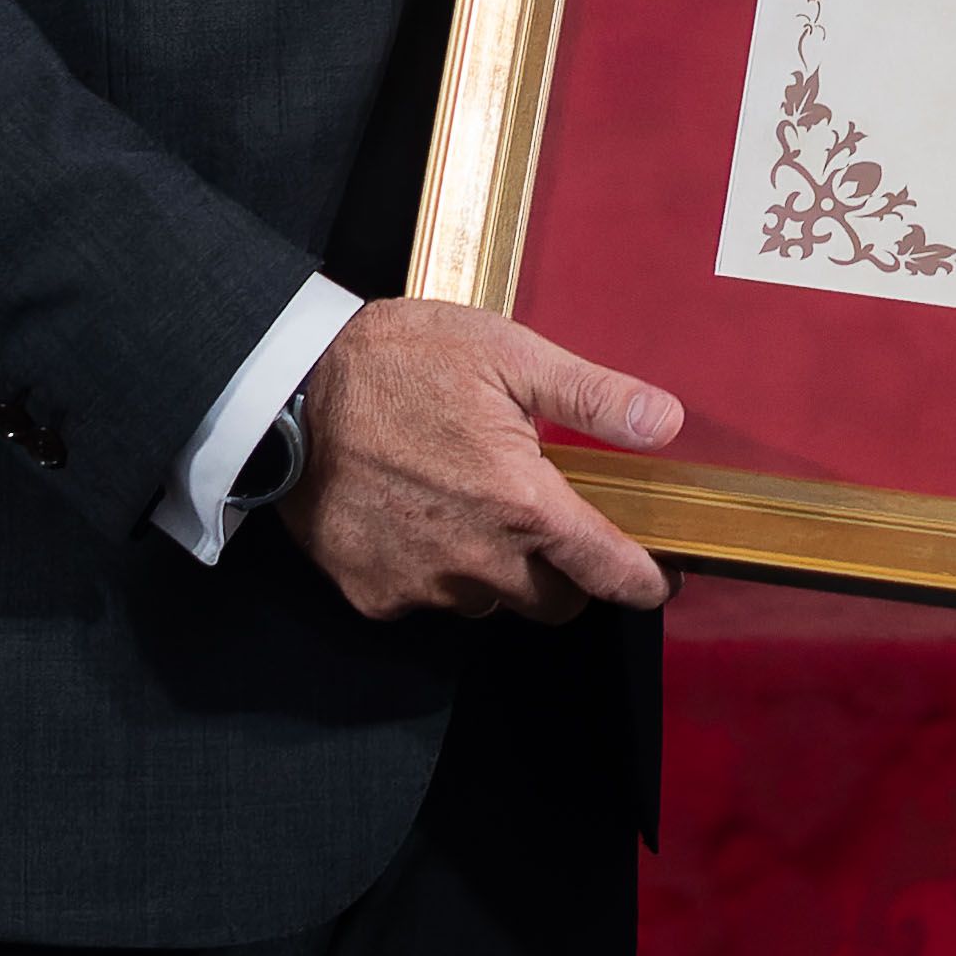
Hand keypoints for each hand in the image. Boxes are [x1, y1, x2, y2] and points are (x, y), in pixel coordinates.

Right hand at [275, 296, 683, 623]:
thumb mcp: (509, 353)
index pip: (609, 573)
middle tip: (542, 517)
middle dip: (563, 572)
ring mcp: (421, 584)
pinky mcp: (373, 594)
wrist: (289, 386)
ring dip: (494, 570)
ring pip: (489, 602)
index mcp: (522, 504)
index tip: (655, 580)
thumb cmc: (401, 360)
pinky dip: (433, 570)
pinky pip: (426, 600)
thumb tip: (665, 423)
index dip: (643, 582)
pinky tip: (415, 515)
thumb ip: (593, 397)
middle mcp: (477, 560)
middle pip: (554, 602)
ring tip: (466, 503)